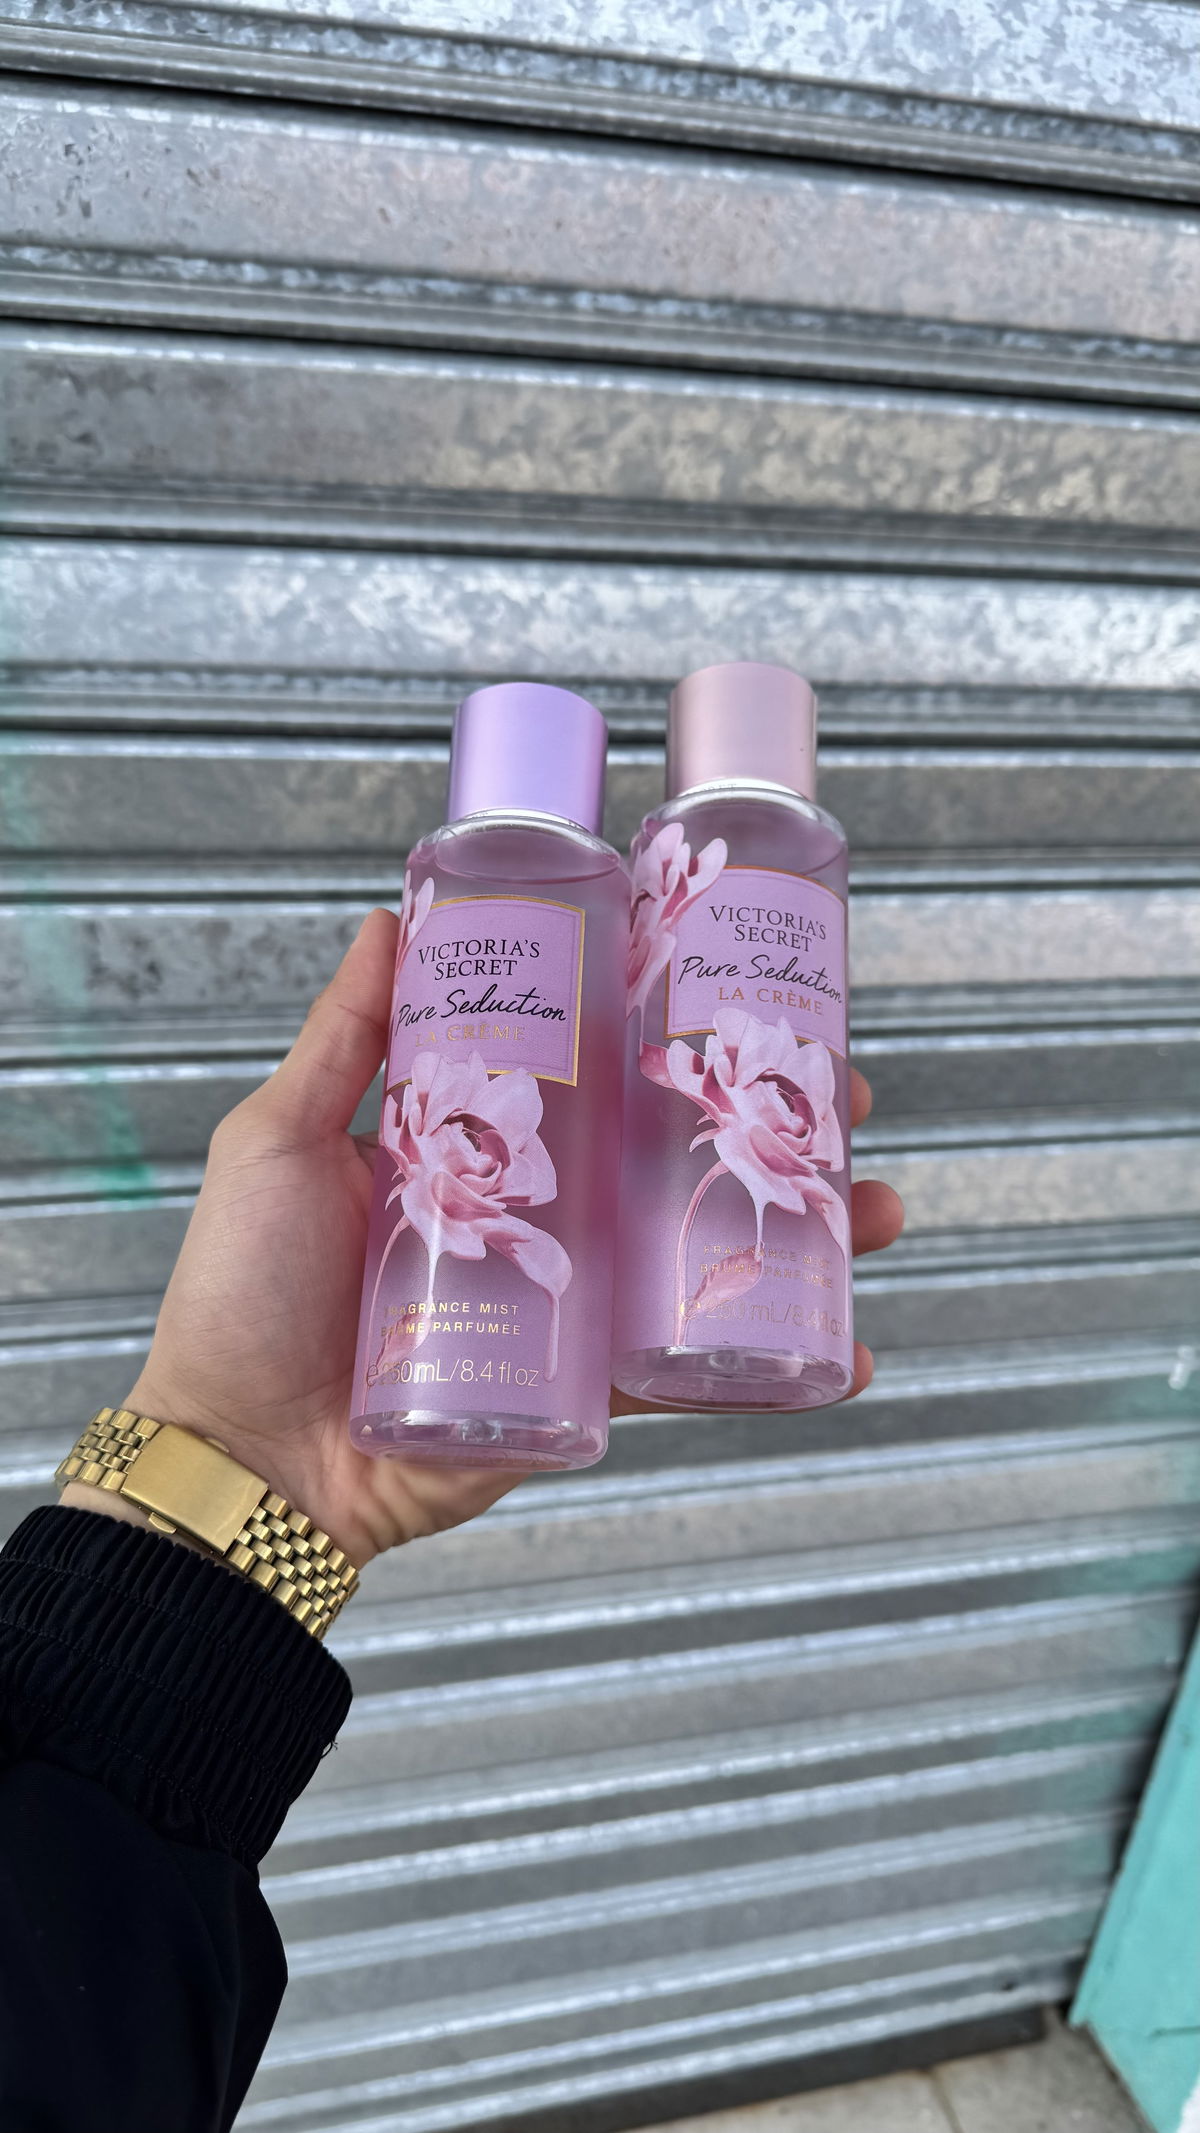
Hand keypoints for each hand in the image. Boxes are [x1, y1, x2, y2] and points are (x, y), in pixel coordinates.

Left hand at [64, 910, 903, 1567]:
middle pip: (674, 1156)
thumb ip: (340, 1041)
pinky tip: (844, 1350)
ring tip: (876, 1206)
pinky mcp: (579, 1390)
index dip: (674, 1033)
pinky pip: (687, 1373)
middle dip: (775, 1126)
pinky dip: (772, 1371)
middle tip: (847, 1093)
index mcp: (474, 1143)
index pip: (594, 1070)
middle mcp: (535, 1215)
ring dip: (805, 1233)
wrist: (245, 1458)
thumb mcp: (279, 1139)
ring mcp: (566, 1304)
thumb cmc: (242, 1295)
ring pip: (703, 1254)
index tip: (743, 993)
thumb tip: (387, 919)